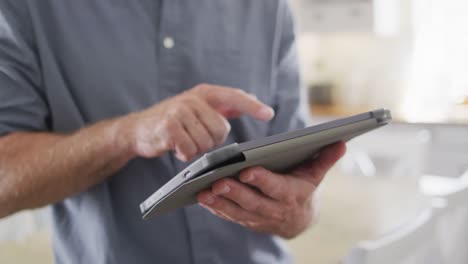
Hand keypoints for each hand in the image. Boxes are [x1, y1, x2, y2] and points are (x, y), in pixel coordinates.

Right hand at [117, 84, 273, 160]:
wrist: (139, 129)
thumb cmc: (174, 121)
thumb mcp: (198, 108)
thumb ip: (224, 105)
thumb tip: (252, 99)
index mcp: (203, 93)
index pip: (234, 97)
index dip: (252, 106)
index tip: (269, 114)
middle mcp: (192, 99)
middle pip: (222, 129)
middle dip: (213, 140)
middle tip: (197, 138)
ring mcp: (179, 112)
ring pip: (207, 142)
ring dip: (198, 149)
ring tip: (185, 141)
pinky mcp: (168, 127)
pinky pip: (190, 150)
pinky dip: (185, 154)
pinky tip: (176, 147)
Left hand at [197, 142, 345, 238]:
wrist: (298, 220)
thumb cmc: (304, 189)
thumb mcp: (316, 175)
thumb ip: (325, 159)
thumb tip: (340, 142)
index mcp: (290, 194)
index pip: (275, 188)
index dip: (262, 180)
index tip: (247, 170)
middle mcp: (273, 209)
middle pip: (252, 201)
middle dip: (234, 192)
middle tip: (218, 181)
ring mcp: (257, 217)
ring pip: (237, 211)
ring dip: (220, 202)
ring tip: (204, 190)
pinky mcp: (246, 220)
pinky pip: (229, 215)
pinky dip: (216, 208)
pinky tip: (202, 198)